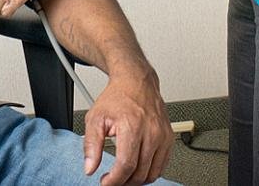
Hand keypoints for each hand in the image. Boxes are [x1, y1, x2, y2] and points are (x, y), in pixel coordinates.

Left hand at [83, 67, 172, 184]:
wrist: (136, 82)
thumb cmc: (117, 97)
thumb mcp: (96, 118)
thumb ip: (90, 145)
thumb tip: (90, 167)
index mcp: (132, 126)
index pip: (126, 165)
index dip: (114, 181)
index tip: (105, 183)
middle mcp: (151, 131)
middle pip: (140, 173)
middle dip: (124, 182)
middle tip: (113, 180)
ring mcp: (162, 135)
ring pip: (153, 173)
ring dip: (137, 181)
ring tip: (124, 176)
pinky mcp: (169, 138)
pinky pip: (162, 165)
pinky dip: (150, 173)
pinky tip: (138, 169)